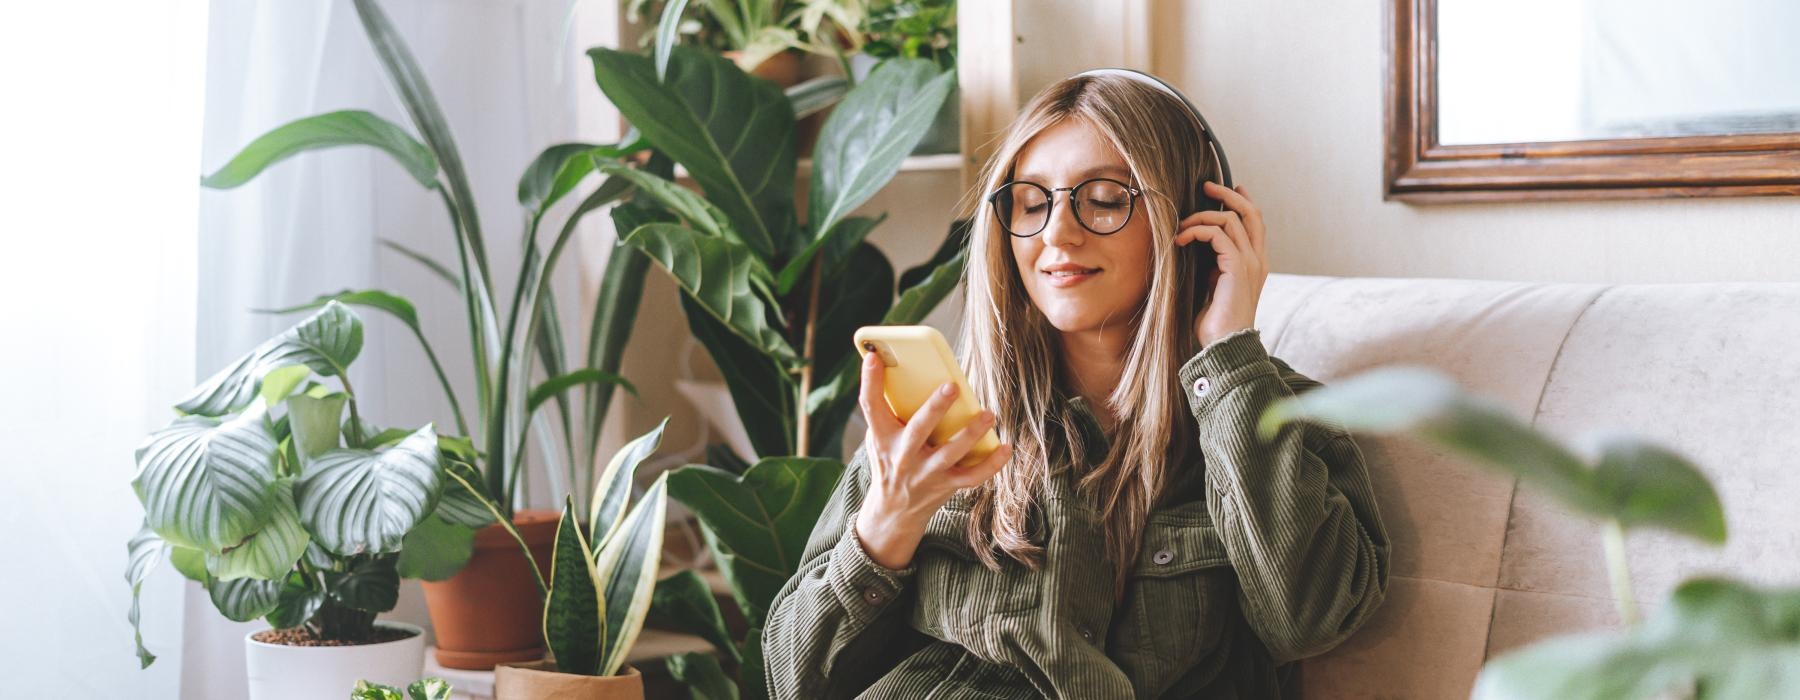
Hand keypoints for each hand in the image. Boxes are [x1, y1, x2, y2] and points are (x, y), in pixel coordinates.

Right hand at [852, 350, 1012, 569]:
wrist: (894, 511)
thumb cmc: (891, 461)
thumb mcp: (881, 438)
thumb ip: (891, 410)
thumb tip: (911, 370)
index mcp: (882, 438)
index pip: (871, 406)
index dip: (870, 381)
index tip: (876, 356)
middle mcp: (903, 456)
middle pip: (918, 428)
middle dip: (935, 408)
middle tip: (952, 386)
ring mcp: (926, 473)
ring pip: (950, 453)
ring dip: (971, 433)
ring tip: (988, 414)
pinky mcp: (946, 486)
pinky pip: (973, 476)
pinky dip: (992, 463)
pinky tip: (1006, 446)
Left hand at [1175, 181, 1268, 346]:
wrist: (1226, 345)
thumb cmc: (1216, 322)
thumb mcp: (1215, 286)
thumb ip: (1214, 266)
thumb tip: (1199, 248)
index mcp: (1255, 263)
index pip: (1255, 223)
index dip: (1242, 201)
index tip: (1225, 188)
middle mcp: (1258, 259)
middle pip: (1250, 212)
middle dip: (1228, 194)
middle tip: (1206, 186)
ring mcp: (1250, 262)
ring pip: (1231, 219)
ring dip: (1201, 217)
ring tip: (1181, 228)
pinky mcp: (1237, 267)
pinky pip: (1217, 234)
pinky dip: (1196, 230)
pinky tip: (1181, 240)